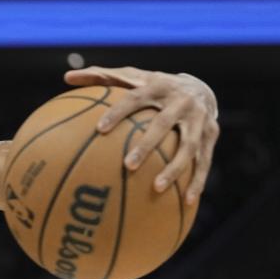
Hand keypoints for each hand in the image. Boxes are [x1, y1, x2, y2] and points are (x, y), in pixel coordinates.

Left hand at [64, 66, 218, 204]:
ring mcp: (200, 119)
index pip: (135, 98)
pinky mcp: (212, 135)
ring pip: (188, 146)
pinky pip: (204, 161)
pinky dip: (197, 181)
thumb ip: (101, 77)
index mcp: (158, 86)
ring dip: (174, 168)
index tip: (99, 129)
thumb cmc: (153, 87)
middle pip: (163, 124)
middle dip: (147, 144)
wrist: (201, 86)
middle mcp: (182, 101)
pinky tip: (186, 202)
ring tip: (156, 188)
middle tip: (127, 165)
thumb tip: (67, 76)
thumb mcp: (131, 78)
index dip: (118, 112)